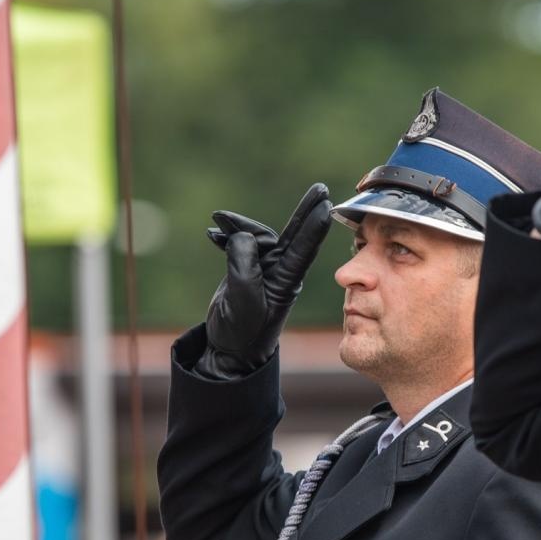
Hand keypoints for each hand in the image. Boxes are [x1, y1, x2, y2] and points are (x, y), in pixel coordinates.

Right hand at [197, 183, 332, 378]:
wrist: (229, 350)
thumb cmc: (241, 332)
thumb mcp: (242, 300)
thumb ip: (244, 267)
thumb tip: (244, 235)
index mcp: (286, 280)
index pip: (303, 248)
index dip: (314, 225)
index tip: (327, 205)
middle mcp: (280, 271)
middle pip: (294, 234)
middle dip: (306, 211)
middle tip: (321, 189)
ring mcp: (265, 270)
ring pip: (258, 236)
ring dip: (238, 225)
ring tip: (218, 222)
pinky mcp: (248, 270)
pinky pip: (241, 245)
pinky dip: (227, 237)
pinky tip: (213, 233)